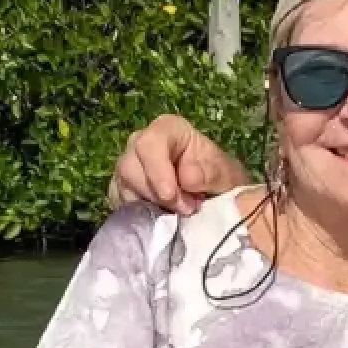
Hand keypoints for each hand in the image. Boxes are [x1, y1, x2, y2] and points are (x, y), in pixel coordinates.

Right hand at [108, 113, 249, 214]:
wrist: (215, 194)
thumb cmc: (219, 177)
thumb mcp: (227, 175)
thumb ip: (211, 174)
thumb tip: (187, 177)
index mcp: (168, 129)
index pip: (149, 144)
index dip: (158, 172)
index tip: (172, 196)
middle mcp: (141, 143)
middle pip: (130, 167)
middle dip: (156, 194)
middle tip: (185, 209)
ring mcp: (128, 165)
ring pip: (122, 186)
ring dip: (149, 206)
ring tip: (178, 215)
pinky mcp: (122, 188)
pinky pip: (120, 202)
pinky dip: (139, 215)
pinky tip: (161, 218)